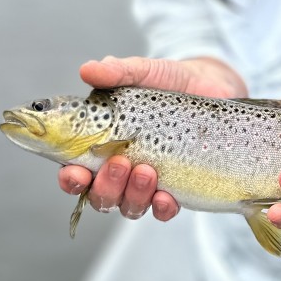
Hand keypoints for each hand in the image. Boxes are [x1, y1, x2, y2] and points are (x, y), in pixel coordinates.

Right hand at [57, 55, 246, 221]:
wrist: (209, 85)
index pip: (76, 170)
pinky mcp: (177, 187)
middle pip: (100, 195)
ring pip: (129, 206)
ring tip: (147, 171)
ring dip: (133, 195)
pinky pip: (163, 211)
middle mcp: (121, 169)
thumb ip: (117, 72)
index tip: (75, 172)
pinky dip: (161, 208)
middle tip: (120, 162)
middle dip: (105, 186)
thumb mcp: (143, 72)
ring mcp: (149, 181)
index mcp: (102, 144)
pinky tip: (166, 197)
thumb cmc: (167, 81)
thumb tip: (87, 69)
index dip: (71, 178)